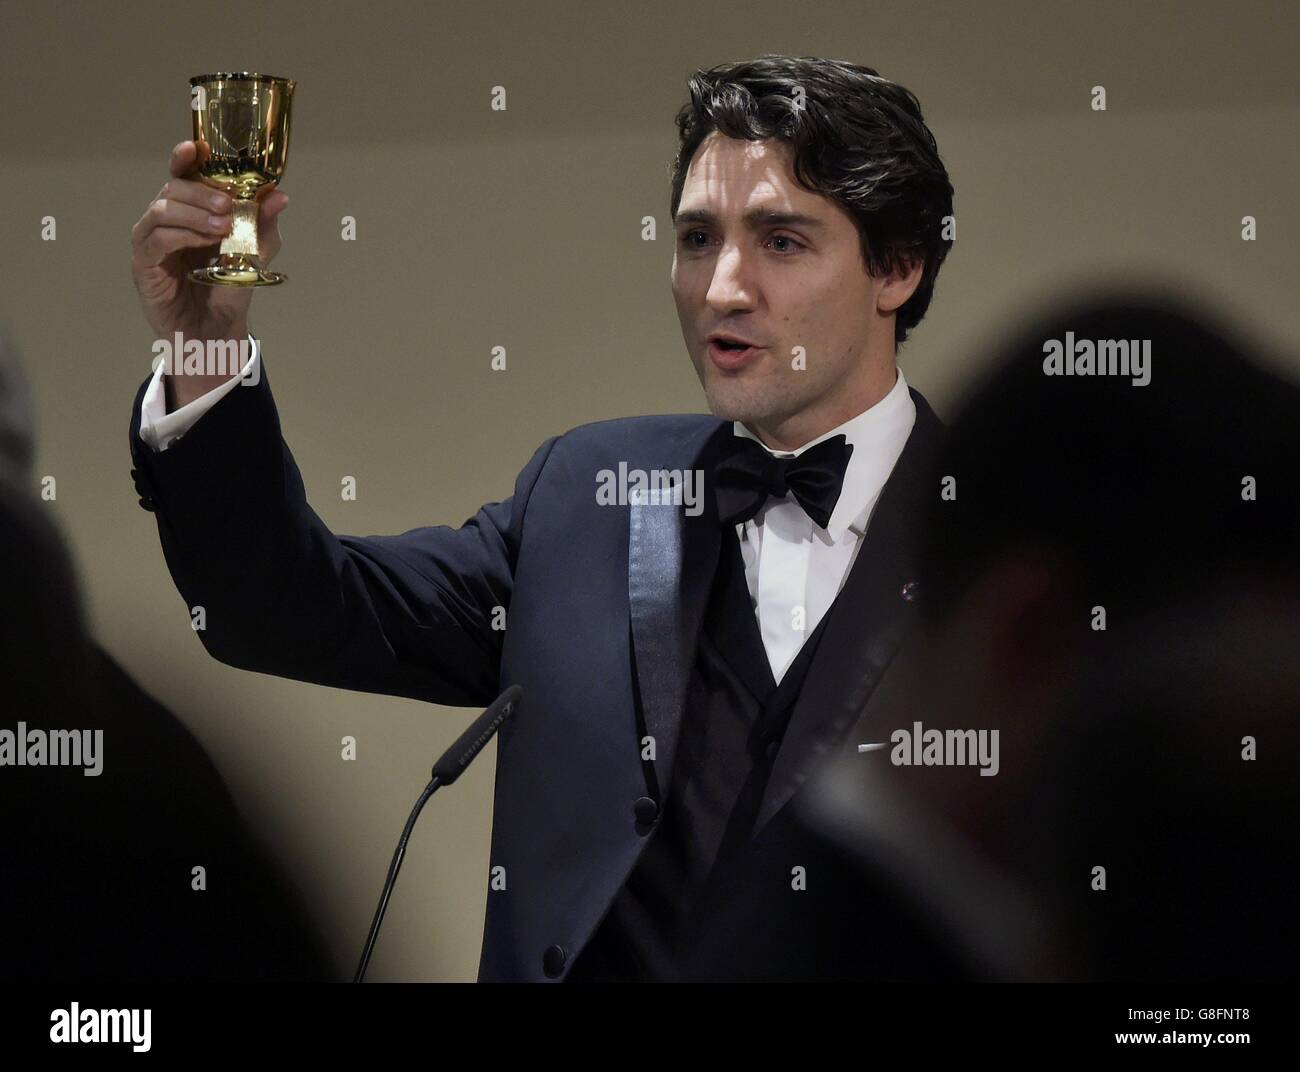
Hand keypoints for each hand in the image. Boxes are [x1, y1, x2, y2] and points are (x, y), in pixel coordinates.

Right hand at [131, 139, 289, 343]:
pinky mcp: (144, 264)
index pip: (180, 175)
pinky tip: (204, 240)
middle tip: (228, 204)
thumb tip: (280, 196)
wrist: (217, 330)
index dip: (185, 158)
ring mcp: (151, 241)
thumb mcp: (253, 253)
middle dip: (202, 192)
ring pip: (162, 210)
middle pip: (173, 189)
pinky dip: (181, 235)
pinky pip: (157, 239)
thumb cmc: (228, 289)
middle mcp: (166, 221)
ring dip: (194, 214)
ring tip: (222, 227)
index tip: (196, 148)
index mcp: (190, 211)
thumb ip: (263, 224)